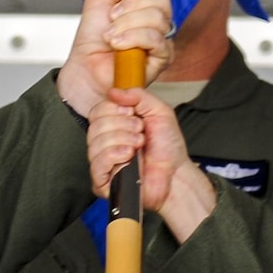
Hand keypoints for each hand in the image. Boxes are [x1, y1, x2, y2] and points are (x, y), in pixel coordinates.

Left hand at [58, 0, 174, 112]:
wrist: (84, 69)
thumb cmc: (92, 39)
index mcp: (147, 5)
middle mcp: (158, 21)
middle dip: (131, 5)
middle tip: (112, 17)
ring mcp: (162, 40)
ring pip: (158, 17)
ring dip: (126, 23)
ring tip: (111, 35)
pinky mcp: (162, 59)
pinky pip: (155, 38)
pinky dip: (132, 38)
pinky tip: (117, 45)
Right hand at [89, 88, 216, 241]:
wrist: (176, 174)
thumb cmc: (168, 147)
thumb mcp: (159, 111)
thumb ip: (138, 96)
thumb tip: (113, 91)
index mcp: (114, 125)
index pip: (97, 111)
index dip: (113, 109)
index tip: (133, 114)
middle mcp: (105, 142)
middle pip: (95, 125)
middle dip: (122, 125)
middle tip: (140, 132)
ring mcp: (102, 162)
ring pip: (95, 143)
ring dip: (122, 140)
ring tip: (139, 145)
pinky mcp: (102, 181)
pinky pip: (96, 163)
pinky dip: (114, 155)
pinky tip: (129, 156)